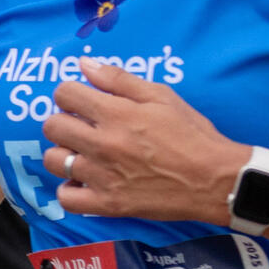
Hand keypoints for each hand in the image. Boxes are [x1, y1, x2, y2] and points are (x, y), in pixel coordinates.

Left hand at [40, 61, 245, 221]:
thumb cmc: (192, 134)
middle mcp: (103, 144)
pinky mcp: (109, 204)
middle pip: (52, 127)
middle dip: (64, 121)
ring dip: (64, 154)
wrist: (215, 180)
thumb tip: (85, 65)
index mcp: (115, 114)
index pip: (64, 94)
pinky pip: (67, 199)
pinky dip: (70, 190)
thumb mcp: (161, 96)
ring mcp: (103, 176)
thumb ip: (119, 79)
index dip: (70, 94)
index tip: (83, 102)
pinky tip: (84, 182)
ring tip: (83, 154)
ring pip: (54, 161)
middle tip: (82, 127)